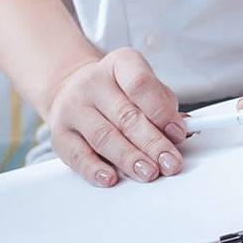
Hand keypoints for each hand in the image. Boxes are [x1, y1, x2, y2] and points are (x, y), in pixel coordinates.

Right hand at [43, 47, 188, 186]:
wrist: (73, 91)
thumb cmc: (117, 93)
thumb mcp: (143, 88)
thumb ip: (163, 107)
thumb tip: (181, 133)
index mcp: (119, 65)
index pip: (140, 83)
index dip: (161, 110)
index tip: (178, 133)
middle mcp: (92, 83)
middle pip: (125, 115)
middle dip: (152, 143)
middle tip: (169, 162)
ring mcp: (73, 108)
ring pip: (103, 136)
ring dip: (129, 158)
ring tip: (148, 172)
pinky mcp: (60, 135)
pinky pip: (77, 155)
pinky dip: (95, 169)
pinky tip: (110, 178)